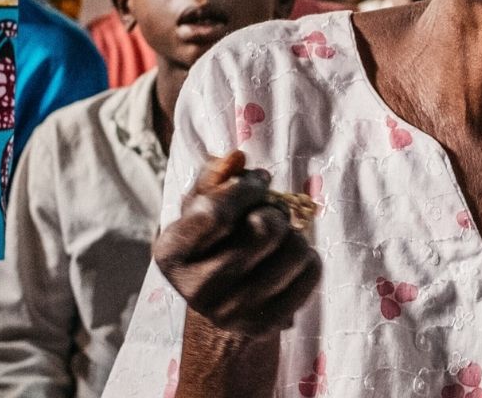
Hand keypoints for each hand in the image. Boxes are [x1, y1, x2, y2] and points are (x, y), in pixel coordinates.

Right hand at [153, 151, 320, 336]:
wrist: (220, 307)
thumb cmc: (213, 243)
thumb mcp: (200, 208)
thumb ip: (213, 178)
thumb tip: (236, 157)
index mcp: (170, 253)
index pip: (215, 212)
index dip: (246, 188)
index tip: (259, 181)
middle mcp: (195, 290)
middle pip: (263, 229)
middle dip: (275, 209)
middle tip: (272, 211)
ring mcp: (231, 312)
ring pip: (294, 250)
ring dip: (295, 232)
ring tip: (282, 236)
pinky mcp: (264, 325)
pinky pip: (311, 273)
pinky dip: (309, 257)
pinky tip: (291, 259)